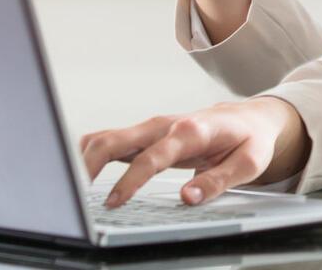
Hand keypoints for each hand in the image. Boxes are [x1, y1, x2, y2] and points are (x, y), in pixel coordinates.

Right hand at [79, 96, 308, 207]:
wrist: (251, 117)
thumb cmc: (249, 139)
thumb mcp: (248, 163)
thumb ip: (219, 181)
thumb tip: (188, 197)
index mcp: (190, 130)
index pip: (152, 156)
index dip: (130, 180)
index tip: (113, 203)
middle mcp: (164, 124)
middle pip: (114, 139)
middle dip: (89, 165)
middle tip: (75, 197)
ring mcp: (150, 128)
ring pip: (104, 138)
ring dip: (82, 161)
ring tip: (70, 192)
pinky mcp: (143, 135)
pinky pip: (108, 142)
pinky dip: (88, 157)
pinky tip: (80, 179)